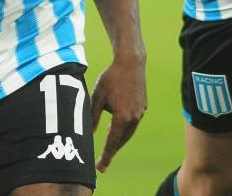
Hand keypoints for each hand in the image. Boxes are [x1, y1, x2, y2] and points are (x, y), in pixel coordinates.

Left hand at [90, 54, 146, 172]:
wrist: (131, 62)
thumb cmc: (111, 78)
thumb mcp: (97, 97)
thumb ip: (92, 117)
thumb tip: (88, 134)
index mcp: (122, 118)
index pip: (112, 142)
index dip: (105, 156)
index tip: (100, 168)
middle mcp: (134, 118)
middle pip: (122, 140)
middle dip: (112, 151)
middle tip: (102, 161)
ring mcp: (140, 112)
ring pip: (129, 132)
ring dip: (119, 140)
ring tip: (109, 147)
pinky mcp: (143, 106)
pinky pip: (133, 123)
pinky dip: (125, 129)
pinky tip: (117, 128)